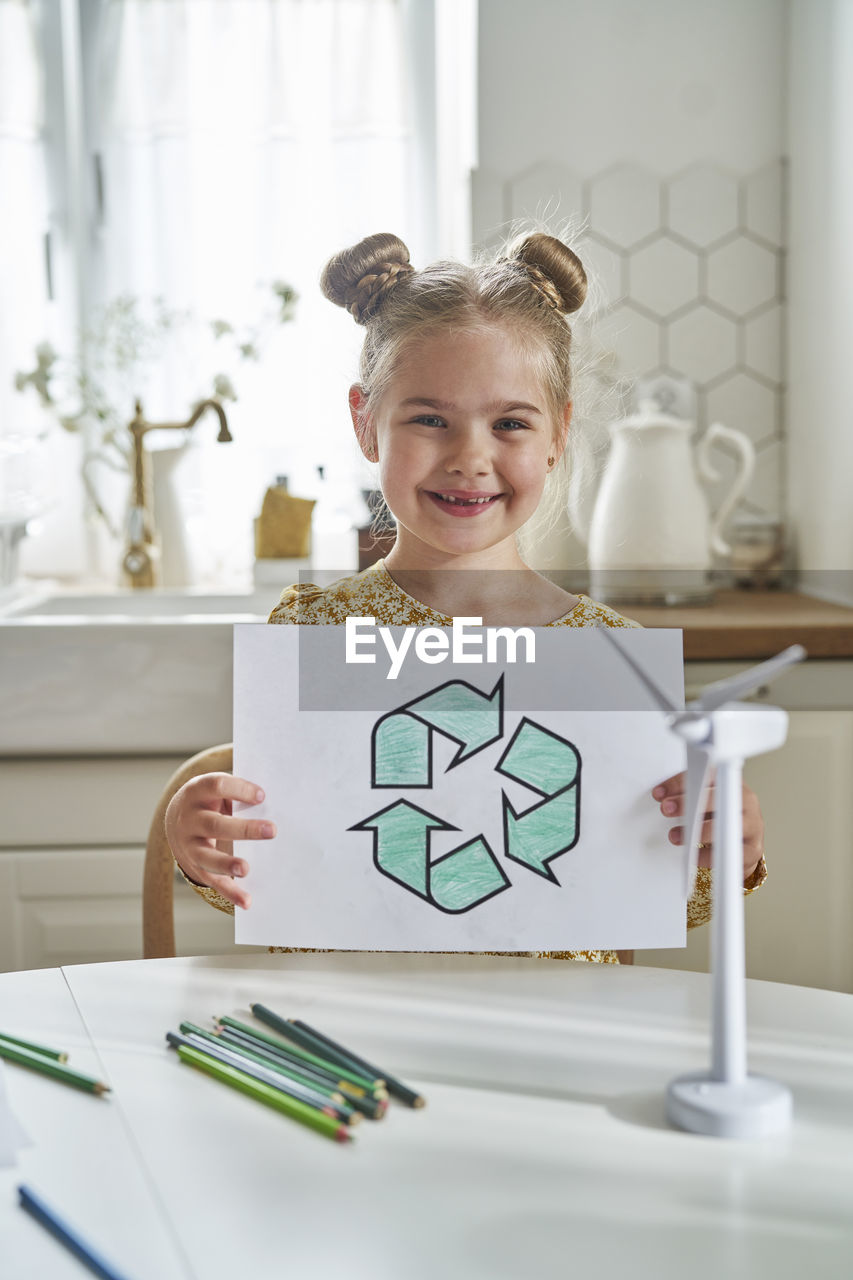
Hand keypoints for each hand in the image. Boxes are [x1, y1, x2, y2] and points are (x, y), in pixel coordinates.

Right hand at [165, 772, 275, 908]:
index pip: (217, 787)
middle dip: (244, 829)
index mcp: (197, 792)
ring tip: (246, 870)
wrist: (175, 819)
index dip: (239, 789)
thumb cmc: (208, 800)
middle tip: (272, 830)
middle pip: (215, 825)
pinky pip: (213, 881)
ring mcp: (189, 845)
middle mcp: (189, 819)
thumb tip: (270, 803)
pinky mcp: (195, 867)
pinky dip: (231, 893)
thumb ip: (237, 793)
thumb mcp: (216, 790)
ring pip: (208, 857)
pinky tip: (247, 901)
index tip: (262, 796)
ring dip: (228, 865)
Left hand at [651, 771, 763, 882]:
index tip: (661, 793)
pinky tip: (693, 854)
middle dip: (687, 803)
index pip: (706, 775)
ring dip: (695, 831)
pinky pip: (729, 852)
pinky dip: (707, 855)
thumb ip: (686, 793)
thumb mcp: (704, 800)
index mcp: (731, 782)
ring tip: (675, 835)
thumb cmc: (720, 816)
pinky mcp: (754, 849)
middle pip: (717, 798)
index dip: (681, 783)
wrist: (744, 842)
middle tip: (666, 809)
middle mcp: (746, 800)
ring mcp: (752, 824)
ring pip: (724, 826)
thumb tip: (661, 794)